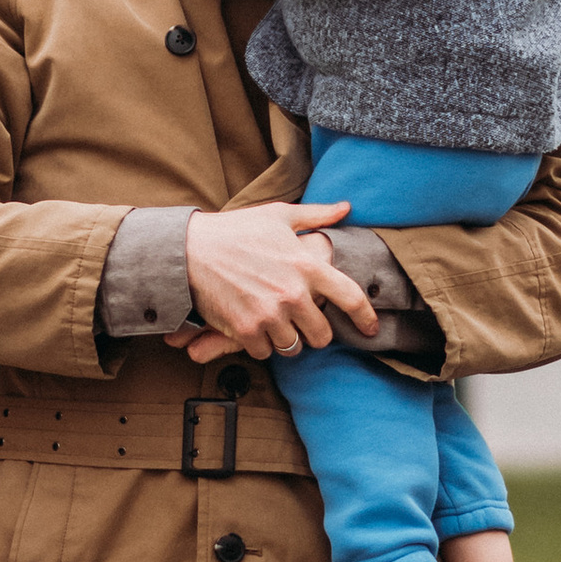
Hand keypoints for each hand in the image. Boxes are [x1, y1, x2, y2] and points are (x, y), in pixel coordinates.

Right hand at [180, 202, 377, 360]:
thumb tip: (345, 208)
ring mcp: (270, 315)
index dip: (366, 317)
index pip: (351, 298)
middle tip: (301, 323)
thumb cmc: (235, 230)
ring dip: (287, 340)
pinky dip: (261, 346)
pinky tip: (254, 329)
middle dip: (314, 332)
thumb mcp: (278, 216)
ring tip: (277, 326)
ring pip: (294, 348)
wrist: (189, 249)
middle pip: (322, 335)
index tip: (371, 329)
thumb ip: (316, 215)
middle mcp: (293, 294)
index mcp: (307, 266)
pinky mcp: (246, 330)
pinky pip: (265, 353)